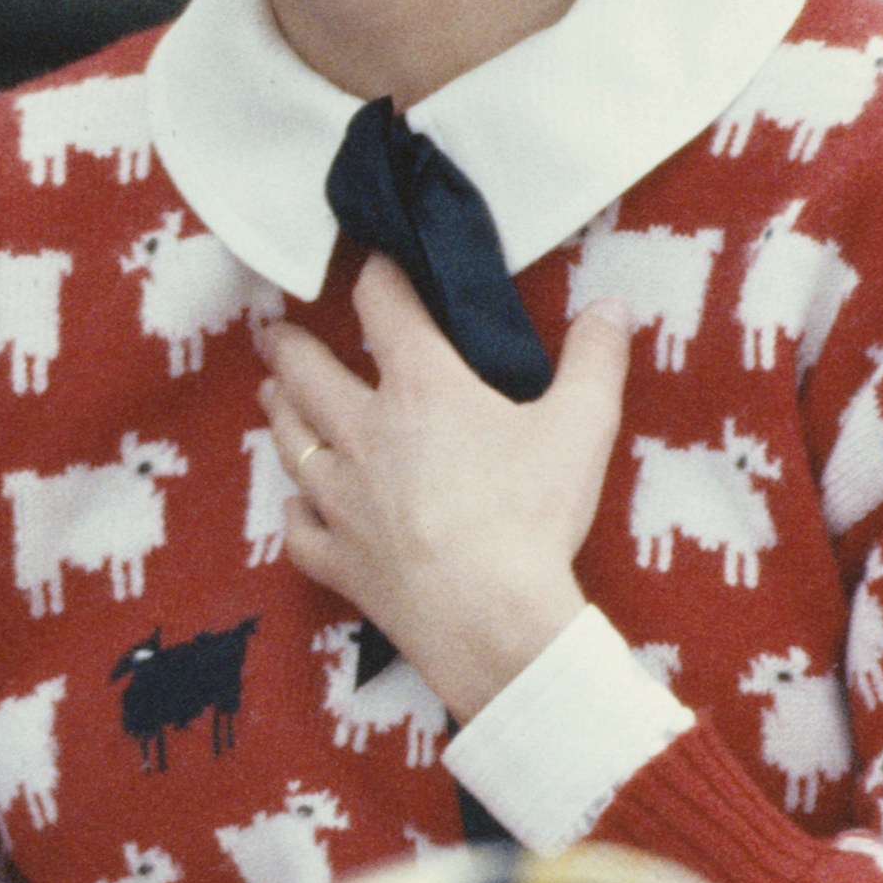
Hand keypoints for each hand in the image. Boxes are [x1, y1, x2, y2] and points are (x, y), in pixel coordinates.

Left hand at [258, 259, 627, 718]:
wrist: (487, 618)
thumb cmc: (531, 516)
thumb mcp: (582, 426)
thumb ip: (596, 359)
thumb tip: (612, 305)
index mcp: (420, 389)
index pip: (384, 310)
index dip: (377, 278)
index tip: (372, 264)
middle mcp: (363, 434)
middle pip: (306, 374)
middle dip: (289, 347)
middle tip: (274, 333)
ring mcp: (340, 499)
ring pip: (291, 442)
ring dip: (279, 414)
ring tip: (270, 395)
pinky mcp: (336, 558)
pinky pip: (298, 530)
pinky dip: (295, 513)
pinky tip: (297, 507)